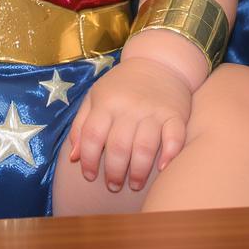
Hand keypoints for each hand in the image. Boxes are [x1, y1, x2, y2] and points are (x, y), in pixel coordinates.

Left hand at [68, 56, 191, 191]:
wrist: (158, 62)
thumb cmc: (121, 85)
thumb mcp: (95, 96)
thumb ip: (81, 125)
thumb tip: (74, 158)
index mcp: (106, 102)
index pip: (92, 136)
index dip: (88, 159)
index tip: (90, 176)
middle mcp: (129, 107)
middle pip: (118, 146)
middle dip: (114, 172)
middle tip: (114, 186)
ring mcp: (153, 111)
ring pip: (144, 147)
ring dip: (138, 171)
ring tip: (135, 184)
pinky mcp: (175, 114)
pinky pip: (174, 138)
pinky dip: (169, 155)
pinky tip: (163, 168)